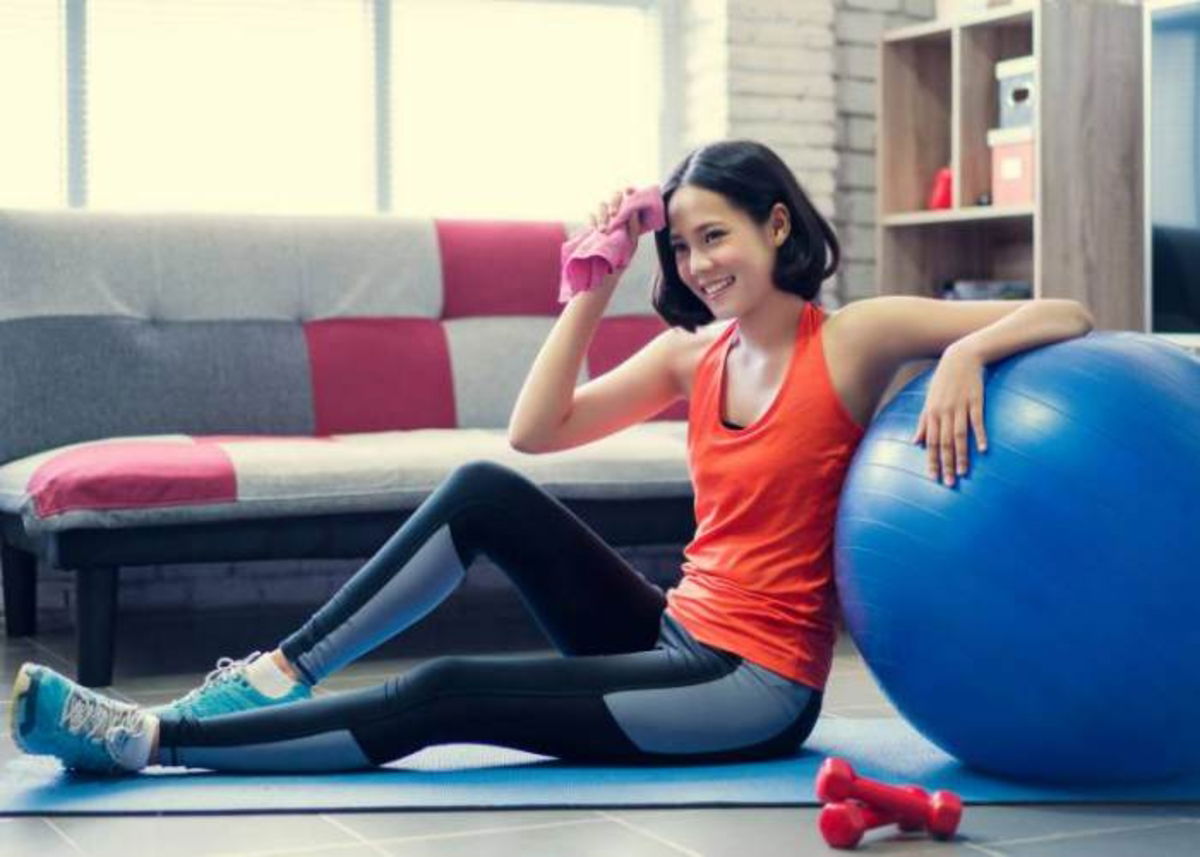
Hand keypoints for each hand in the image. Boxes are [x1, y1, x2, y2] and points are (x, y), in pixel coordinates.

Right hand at [580, 187, 641, 290]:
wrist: (598, 277)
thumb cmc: (617, 265)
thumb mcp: (629, 248)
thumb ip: (632, 230)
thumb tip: (632, 212)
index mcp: (629, 223)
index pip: (630, 201)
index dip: (630, 192)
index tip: (629, 189)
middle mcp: (615, 220)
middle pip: (615, 198)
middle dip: (615, 202)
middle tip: (614, 214)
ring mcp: (602, 223)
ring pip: (601, 205)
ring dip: (602, 214)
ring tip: (603, 230)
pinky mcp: (590, 228)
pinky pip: (590, 216)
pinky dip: (592, 220)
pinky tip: (595, 230)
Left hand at [911, 345, 988, 486]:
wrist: (961, 358)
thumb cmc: (943, 381)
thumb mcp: (929, 400)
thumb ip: (922, 422)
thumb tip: (914, 442)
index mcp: (932, 414)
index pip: (930, 442)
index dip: (931, 460)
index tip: (933, 478)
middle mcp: (944, 412)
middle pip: (943, 443)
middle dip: (945, 464)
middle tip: (949, 483)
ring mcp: (960, 406)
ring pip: (959, 436)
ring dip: (961, 456)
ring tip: (964, 472)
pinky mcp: (975, 400)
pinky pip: (977, 421)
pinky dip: (980, 435)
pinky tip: (983, 449)